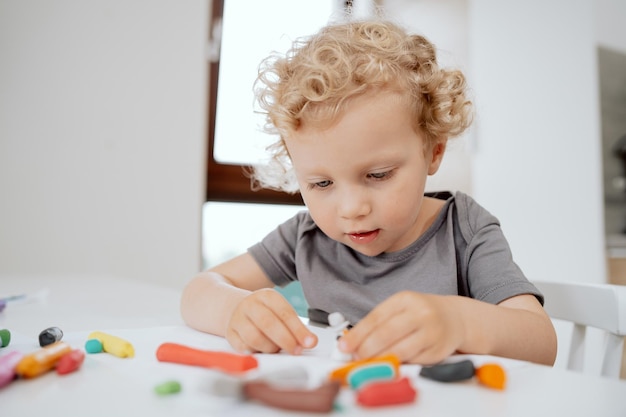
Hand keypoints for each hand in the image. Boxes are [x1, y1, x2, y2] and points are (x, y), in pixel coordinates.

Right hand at [225, 288, 317, 354]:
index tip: (310, 342)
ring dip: (270, 348)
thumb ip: (295, 327)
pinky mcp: (230, 334)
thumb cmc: (264, 312)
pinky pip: (244, 348)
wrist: (234, 307)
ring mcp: (237, 319)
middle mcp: (250, 305)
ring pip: (255, 338)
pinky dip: (256, 352)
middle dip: (286, 340)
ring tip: (277, 349)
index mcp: (267, 296)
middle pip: (268, 324)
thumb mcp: (280, 311)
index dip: (298, 330)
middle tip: (296, 350)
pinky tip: (262, 350)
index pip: (285, 313)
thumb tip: (310, 342)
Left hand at [337, 291, 464, 364]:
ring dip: (380, 360)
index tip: (344, 346)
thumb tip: (352, 342)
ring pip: (400, 350)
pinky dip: (398, 364)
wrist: (454, 318)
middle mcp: (420, 313)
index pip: (376, 318)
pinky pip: (413, 361)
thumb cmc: (419, 313)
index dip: (358, 334)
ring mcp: (431, 332)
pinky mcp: (438, 350)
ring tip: (368, 363)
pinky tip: (389, 364)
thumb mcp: (400, 308)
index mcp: (405, 299)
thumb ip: (378, 323)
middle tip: (355, 358)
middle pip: (387, 334)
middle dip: (366, 349)